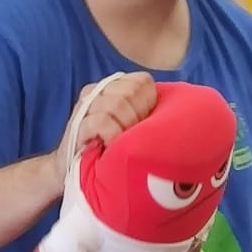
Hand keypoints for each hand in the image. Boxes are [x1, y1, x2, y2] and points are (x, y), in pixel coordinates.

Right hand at [52, 73, 156, 188]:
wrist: (75, 170)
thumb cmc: (109, 150)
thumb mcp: (131, 128)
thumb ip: (145, 113)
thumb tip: (176, 111)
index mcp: (114, 87)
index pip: (142, 82)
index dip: (148, 104)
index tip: (143, 125)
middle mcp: (99, 90)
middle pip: (131, 91)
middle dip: (137, 117)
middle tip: (130, 137)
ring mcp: (86, 105)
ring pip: (117, 104)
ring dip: (124, 128)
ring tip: (119, 143)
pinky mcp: (77, 123)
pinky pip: (102, 121)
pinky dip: (112, 135)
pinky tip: (110, 146)